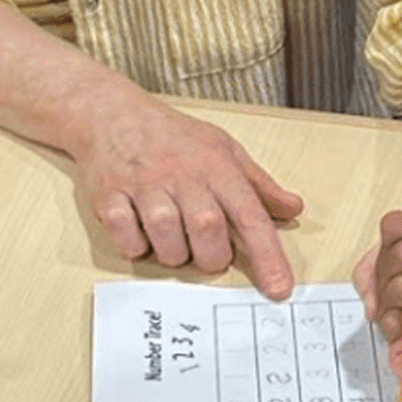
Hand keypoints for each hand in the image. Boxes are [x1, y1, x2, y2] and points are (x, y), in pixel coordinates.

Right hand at [73, 87, 301, 297]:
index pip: (249, 214)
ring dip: (173, 253)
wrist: (113, 113)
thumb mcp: (224, 149)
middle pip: (207, 230)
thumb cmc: (174, 137)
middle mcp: (181, 175)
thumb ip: (258, 184)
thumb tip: (292, 209)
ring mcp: (143, 185)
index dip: (267, 255)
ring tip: (173, 240)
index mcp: (215, 165)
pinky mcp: (109, 196)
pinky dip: (136, 246)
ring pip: (166, 239)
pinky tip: (140, 230)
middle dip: (212, 257)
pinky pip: (127, 239)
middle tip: (208, 252)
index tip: (279, 288)